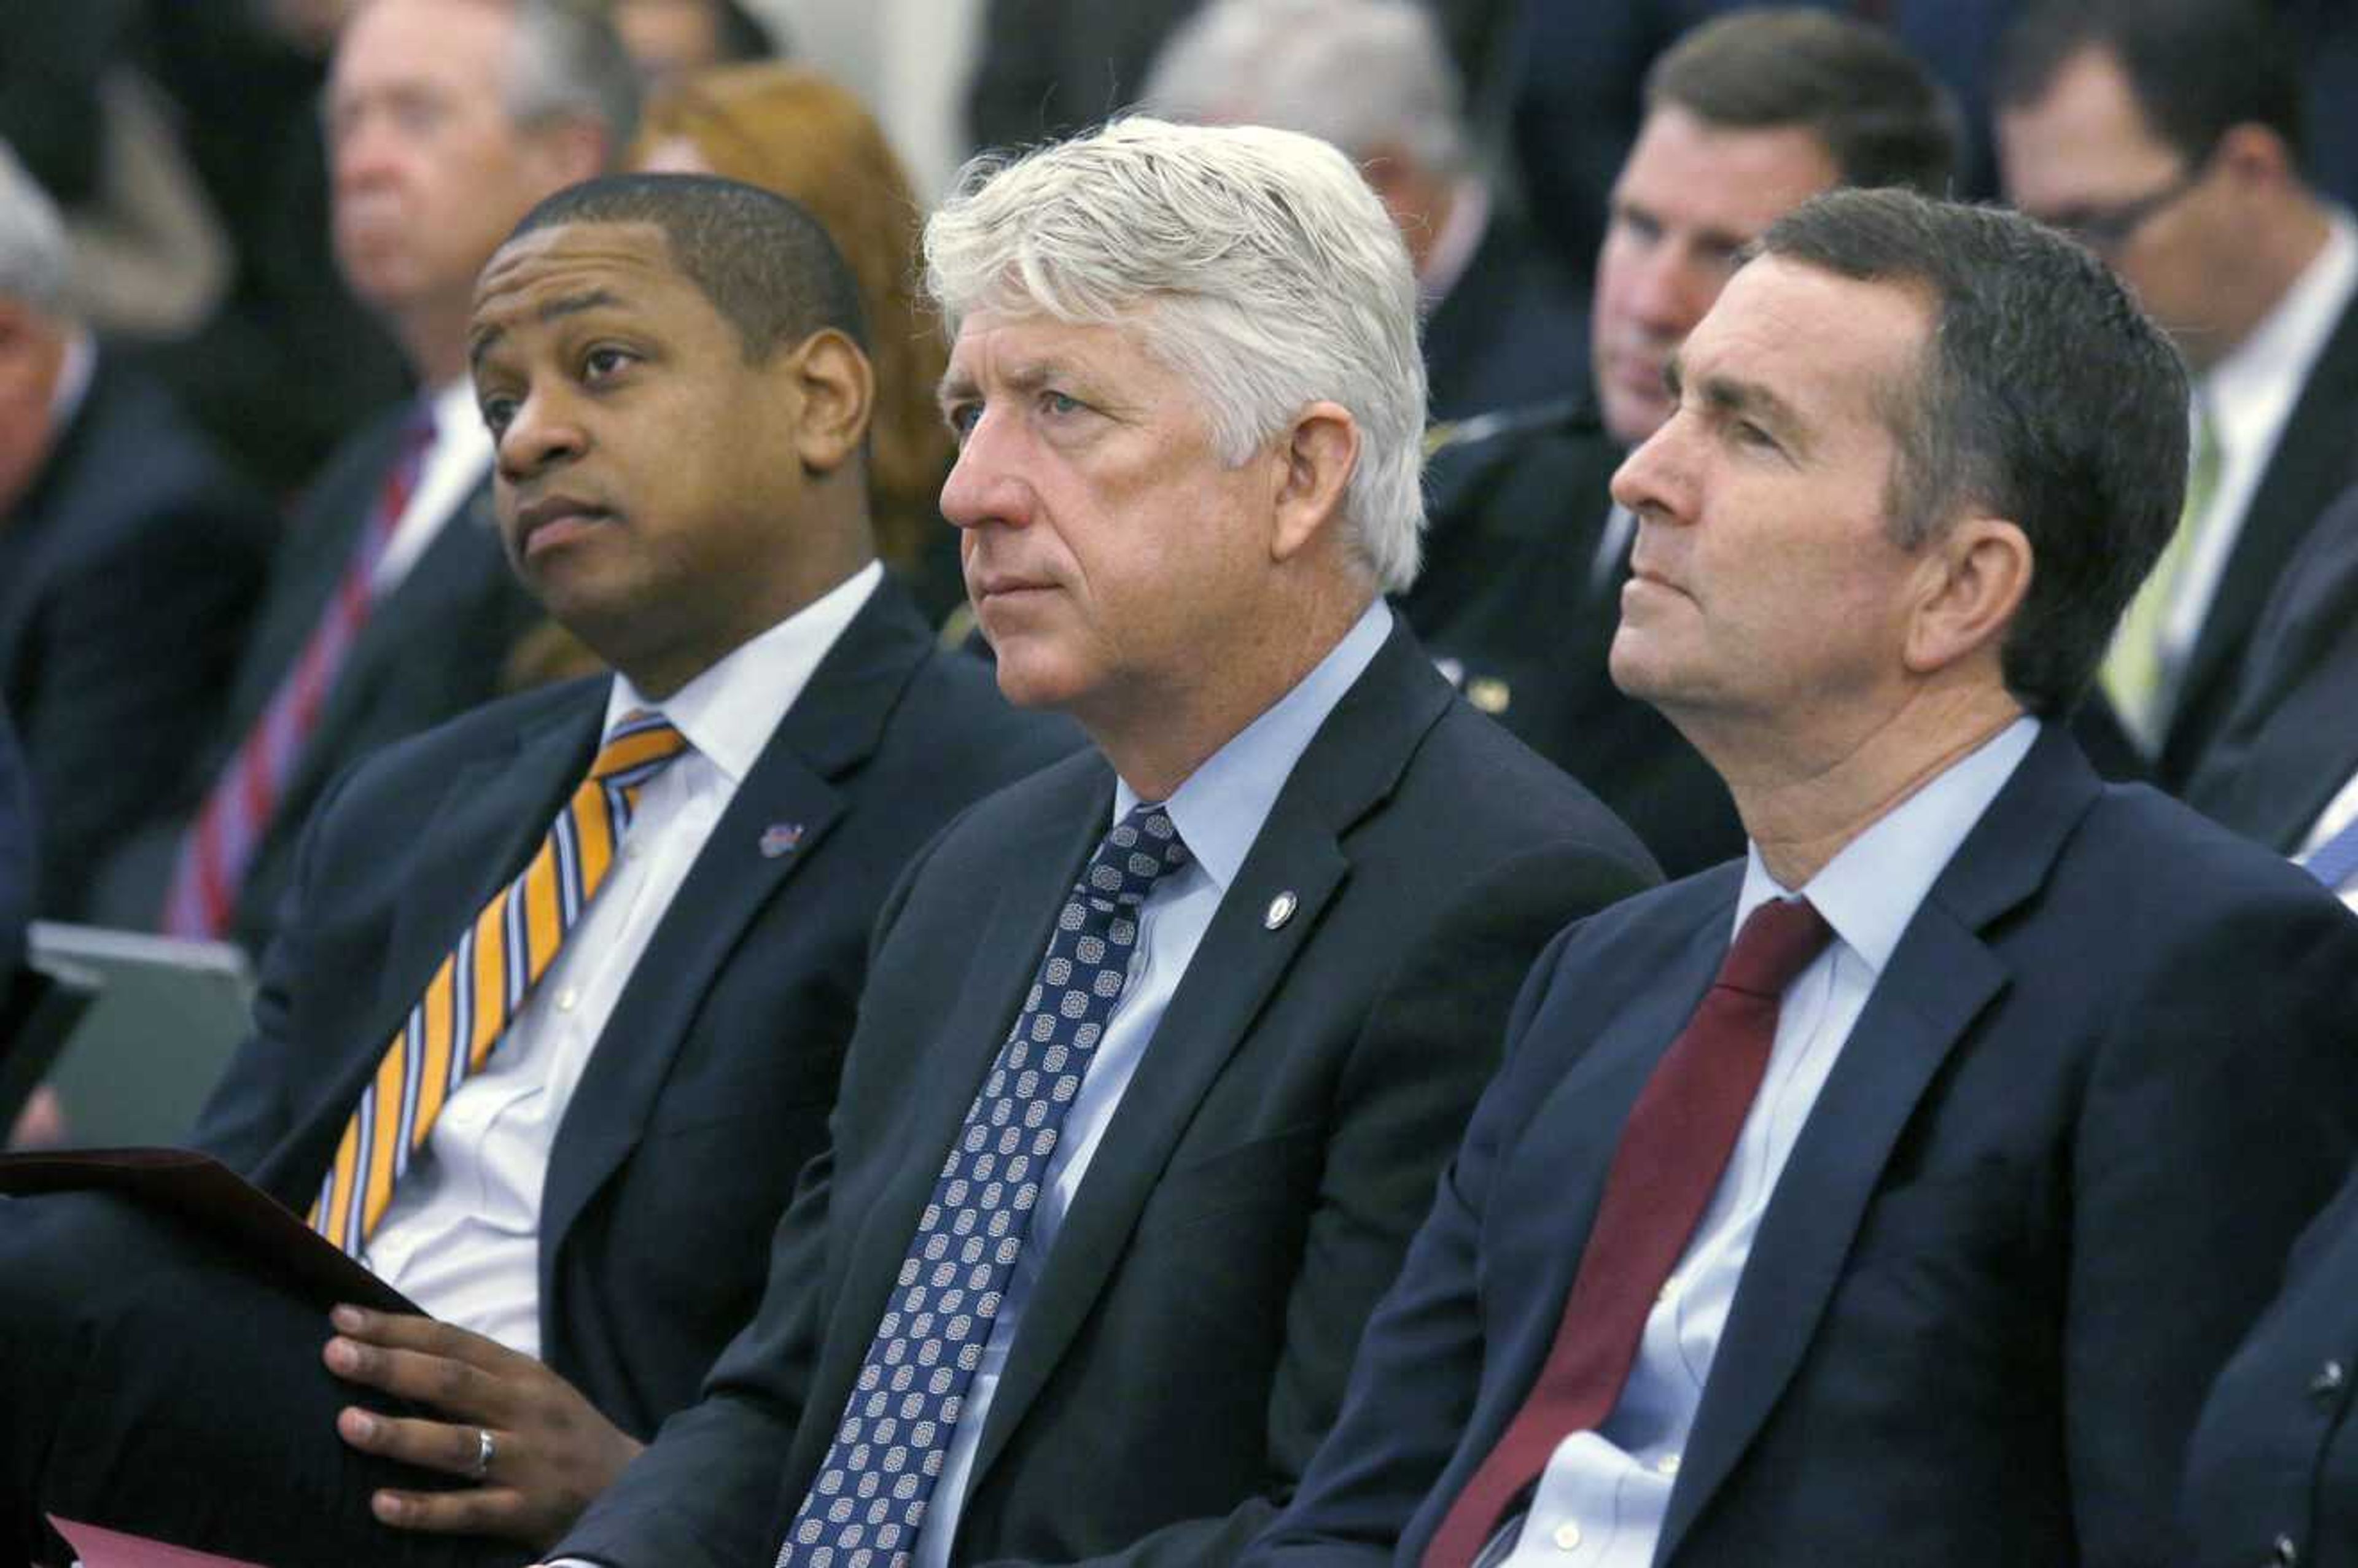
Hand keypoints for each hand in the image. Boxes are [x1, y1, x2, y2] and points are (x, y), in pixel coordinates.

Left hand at [324, 1304, 643, 1546]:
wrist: (628, 1485)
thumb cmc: (563, 1434)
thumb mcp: (533, 1390)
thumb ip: (479, 1376)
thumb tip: (399, 1353)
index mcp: (522, 1374)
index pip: (454, 1342)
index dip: (399, 1328)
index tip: (343, 1318)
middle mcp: (524, 1411)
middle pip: (452, 1383)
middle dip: (391, 1366)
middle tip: (335, 1354)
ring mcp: (525, 1462)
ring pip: (457, 1445)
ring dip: (400, 1434)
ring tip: (347, 1423)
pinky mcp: (524, 1512)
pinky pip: (468, 1512)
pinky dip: (423, 1509)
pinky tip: (380, 1504)